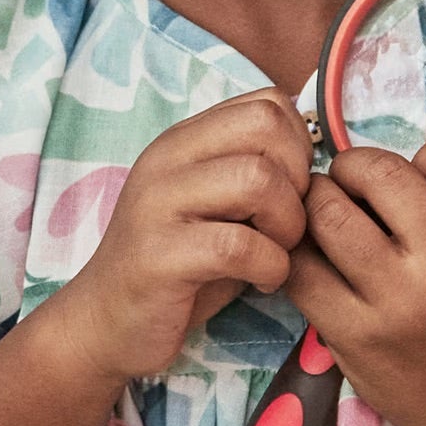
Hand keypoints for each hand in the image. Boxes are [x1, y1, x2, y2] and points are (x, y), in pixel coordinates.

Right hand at [60, 89, 312, 383]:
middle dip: (298, 180)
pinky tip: (261, 281)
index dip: (298, 147)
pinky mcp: (159, 256)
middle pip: (266, 130)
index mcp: (184, 140)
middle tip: (287, 224)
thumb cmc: (179, 265)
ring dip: (287, 224)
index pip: (266, 103)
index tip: (291, 191)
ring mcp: (157, 204)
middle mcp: (167, 160)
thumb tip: (318, 156)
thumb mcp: (216, 205)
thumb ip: (255, 172)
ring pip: (257, 180)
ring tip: (276, 253)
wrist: (106, 322)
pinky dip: (270, 266)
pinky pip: (240, 245)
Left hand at [284, 128, 425, 425]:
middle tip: (354, 183)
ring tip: (327, 210)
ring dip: (318, 198)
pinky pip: (299, 266)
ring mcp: (397, 303)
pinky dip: (295, 248)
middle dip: (356, 166)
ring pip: (328, 211)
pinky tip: (310, 251)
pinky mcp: (352, 334)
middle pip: (380, 172)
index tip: (422, 180)